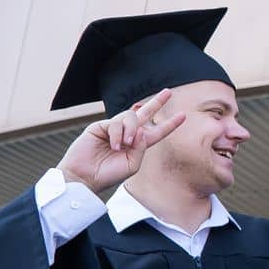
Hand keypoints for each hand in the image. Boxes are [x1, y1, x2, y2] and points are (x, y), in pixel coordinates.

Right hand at [57, 89, 184, 193]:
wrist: (86, 177)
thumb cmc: (108, 175)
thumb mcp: (132, 164)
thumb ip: (141, 148)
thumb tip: (143, 130)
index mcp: (137, 145)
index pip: (156, 131)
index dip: (170, 124)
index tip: (183, 115)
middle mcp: (127, 134)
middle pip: (145, 114)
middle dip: (157, 102)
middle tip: (168, 92)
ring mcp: (113, 129)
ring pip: (131, 117)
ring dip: (131, 129)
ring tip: (125, 144)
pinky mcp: (100, 126)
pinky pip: (115, 123)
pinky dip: (118, 134)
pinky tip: (114, 145)